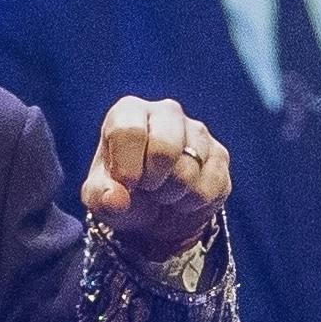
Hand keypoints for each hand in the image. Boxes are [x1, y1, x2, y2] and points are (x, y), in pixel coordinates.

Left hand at [82, 95, 231, 262]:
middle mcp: (166, 112)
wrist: (155, 210)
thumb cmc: (123, 191)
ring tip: (162, 191)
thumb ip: (101, 196)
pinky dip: (190, 203)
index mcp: (129, 111)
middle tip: (146, 186)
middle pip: (164, 149)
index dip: (127, 168)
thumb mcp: (100, 196)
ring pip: (188, 172)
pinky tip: (182, 196)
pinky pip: (208, 189)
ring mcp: (198, 132)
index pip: (129, 131)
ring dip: (171, 194)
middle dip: (152, 180)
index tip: (126, 185)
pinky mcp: (220, 156)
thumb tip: (116, 200)